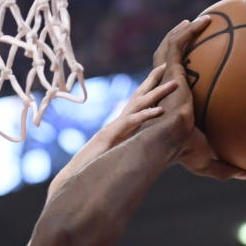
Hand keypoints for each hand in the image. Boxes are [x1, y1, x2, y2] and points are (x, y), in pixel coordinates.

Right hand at [46, 64, 176, 199]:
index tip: (161, 75)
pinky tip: (160, 111)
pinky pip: (131, 123)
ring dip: (156, 93)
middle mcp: (116, 124)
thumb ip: (125, 151)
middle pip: (137, 97)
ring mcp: (113, 128)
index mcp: (118, 128)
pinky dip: (146, 115)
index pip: (135, 104)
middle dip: (152, 81)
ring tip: (174, 83)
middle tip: (167, 65)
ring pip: (137, 105)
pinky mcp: (110, 137)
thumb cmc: (90, 172)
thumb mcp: (114, 159)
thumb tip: (138, 152)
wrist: (71, 179)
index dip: (148, 89)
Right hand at [155, 19, 245, 181]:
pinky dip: (188, 31)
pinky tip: (204, 21)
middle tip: (195, 37)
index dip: (183, 76)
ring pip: (170, 47)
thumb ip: (225, 167)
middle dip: (181, 47)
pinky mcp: (170, 71)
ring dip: (182, 32)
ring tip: (198, 21)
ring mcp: (166, 78)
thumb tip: (245, 175)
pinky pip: (178, 44)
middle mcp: (167, 89)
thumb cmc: (183, 153)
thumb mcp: (208, 161)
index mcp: (174, 105)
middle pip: (170, 63)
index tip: (199, 68)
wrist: (168, 141)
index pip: (176, 86)